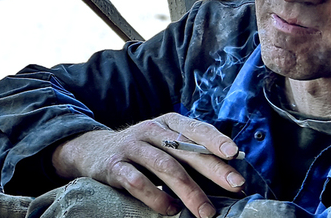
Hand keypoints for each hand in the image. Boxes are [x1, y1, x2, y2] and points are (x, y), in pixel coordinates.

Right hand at [50, 113, 245, 216]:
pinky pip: (137, 182)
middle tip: (235, 186)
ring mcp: (132, 146)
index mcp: (168, 122)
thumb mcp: (166, 144)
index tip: (235, 154)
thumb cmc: (143, 151)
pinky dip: (156, 197)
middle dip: (212, 169)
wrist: (95, 151)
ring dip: (189, 190)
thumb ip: (192, 154)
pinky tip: (170, 209)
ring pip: (165, 166)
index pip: (195, 128)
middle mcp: (150, 129)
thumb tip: (231, 176)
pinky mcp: (115, 165)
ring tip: (206, 212)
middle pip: (185, 149)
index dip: (215, 140)